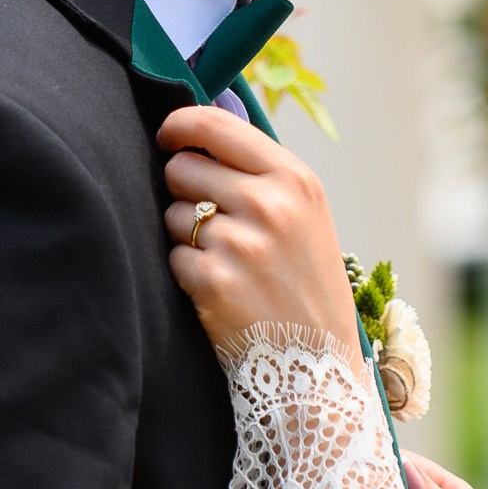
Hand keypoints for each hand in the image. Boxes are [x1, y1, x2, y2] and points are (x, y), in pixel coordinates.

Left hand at [160, 106, 362, 359]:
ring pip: (173, 214)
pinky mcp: (213, 281)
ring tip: (228, 262)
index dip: (180, 126)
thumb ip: (259, 171)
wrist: (319, 362)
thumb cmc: (307, 282)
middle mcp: (269, 204)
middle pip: (183, 168)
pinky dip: (188, 272)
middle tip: (213, 222)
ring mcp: (240, 243)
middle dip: (185, 191)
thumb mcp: (305, 213)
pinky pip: (173, 256)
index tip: (169, 137)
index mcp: (294, 179)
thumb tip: (200, 127)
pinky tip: (220, 290)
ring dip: (187, 236)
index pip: (216, 126)